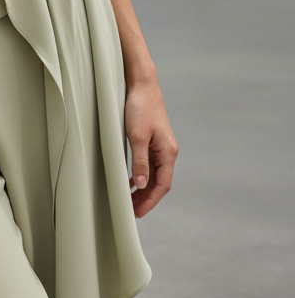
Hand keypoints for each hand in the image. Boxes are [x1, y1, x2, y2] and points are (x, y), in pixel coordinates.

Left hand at [124, 75, 178, 218]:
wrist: (141, 84)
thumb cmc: (140, 107)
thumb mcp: (137, 136)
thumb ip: (140, 161)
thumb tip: (142, 185)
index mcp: (168, 152)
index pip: (162, 185)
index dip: (150, 201)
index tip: (138, 213)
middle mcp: (167, 151)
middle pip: (159, 182)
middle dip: (146, 199)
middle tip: (131, 212)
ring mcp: (160, 146)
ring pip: (154, 174)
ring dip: (143, 189)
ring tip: (129, 201)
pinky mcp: (152, 140)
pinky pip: (149, 164)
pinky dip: (141, 175)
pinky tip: (131, 181)